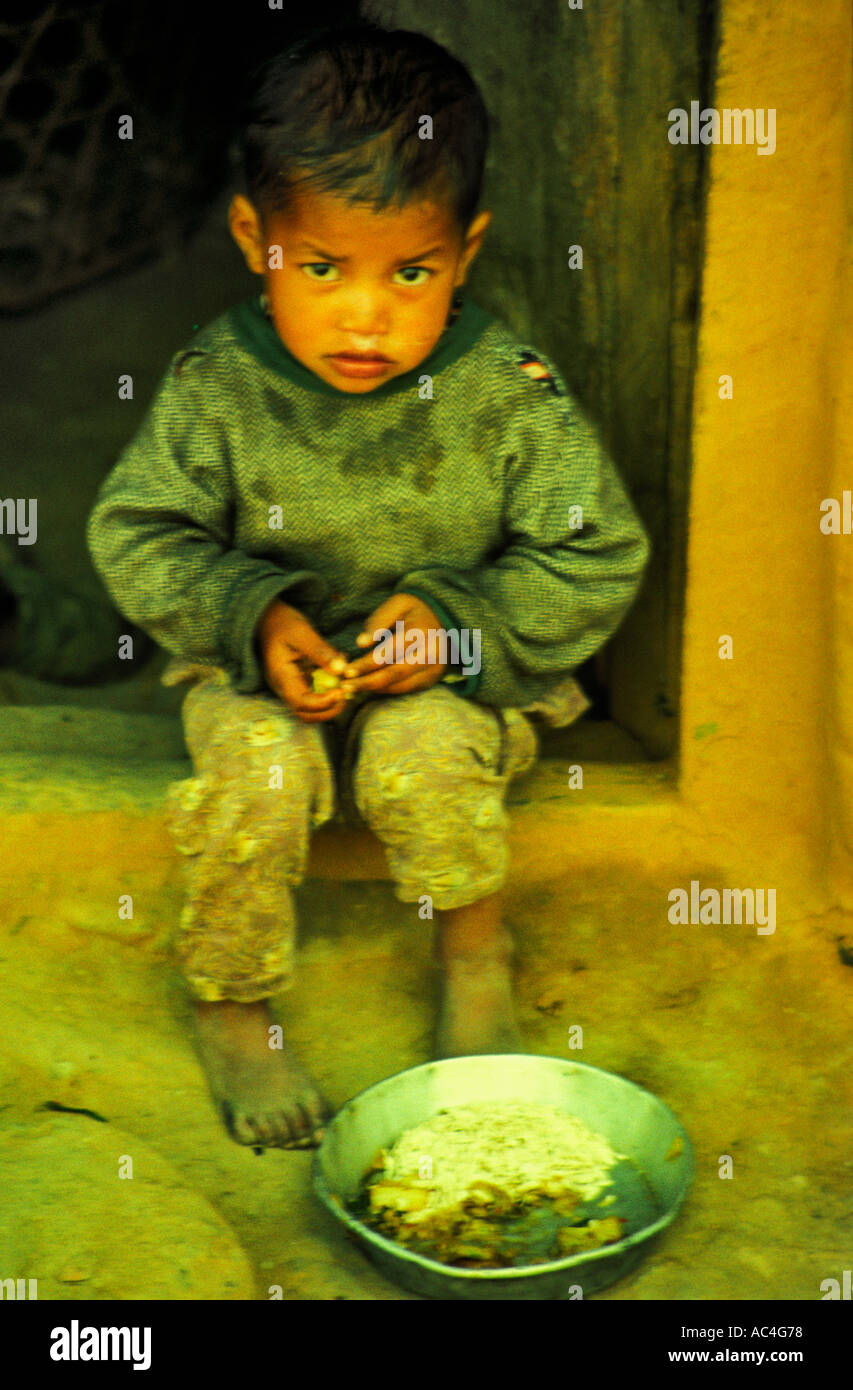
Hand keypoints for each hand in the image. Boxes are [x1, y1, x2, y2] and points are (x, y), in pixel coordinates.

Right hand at [258, 599, 350, 722]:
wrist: (267, 620)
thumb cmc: (282, 623)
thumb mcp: (301, 631)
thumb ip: (321, 651)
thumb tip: (341, 669)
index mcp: (281, 676)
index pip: (300, 703)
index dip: (323, 703)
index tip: (341, 691)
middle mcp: (284, 687)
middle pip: (305, 714)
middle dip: (329, 710)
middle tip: (346, 694)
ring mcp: (291, 687)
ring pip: (311, 710)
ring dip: (330, 704)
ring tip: (345, 687)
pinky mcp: (299, 683)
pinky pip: (315, 697)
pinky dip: (329, 693)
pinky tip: (338, 677)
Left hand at [337, 593, 447, 696]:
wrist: (446, 618)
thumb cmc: (415, 610)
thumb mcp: (399, 603)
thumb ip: (379, 620)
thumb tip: (361, 642)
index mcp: (421, 632)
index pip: (389, 653)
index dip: (366, 664)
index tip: (346, 670)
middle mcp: (431, 653)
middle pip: (395, 674)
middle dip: (368, 682)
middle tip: (345, 687)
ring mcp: (435, 669)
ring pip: (401, 686)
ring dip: (375, 689)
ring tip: (353, 689)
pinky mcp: (433, 679)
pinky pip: (408, 689)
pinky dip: (388, 690)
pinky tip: (370, 687)